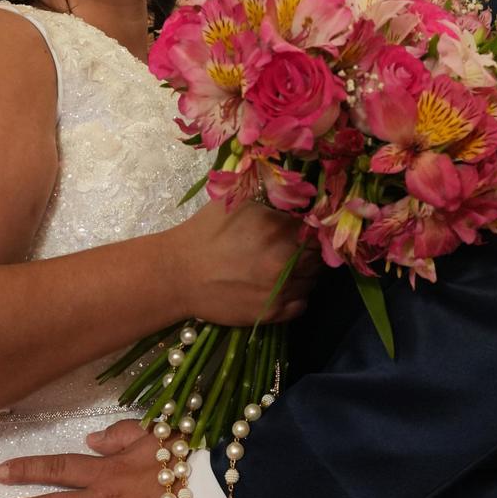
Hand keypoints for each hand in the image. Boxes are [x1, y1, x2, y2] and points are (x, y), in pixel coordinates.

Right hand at [167, 200, 317, 325]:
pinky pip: (303, 304)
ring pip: (313, 280)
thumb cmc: (204, 233)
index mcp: (279, 228)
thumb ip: (270, 193)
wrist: (177, 273)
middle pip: (319, 255)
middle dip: (310, 250)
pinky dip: (298, 295)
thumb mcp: (236, 200)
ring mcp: (281, 289)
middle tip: (293, 247)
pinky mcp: (273, 313)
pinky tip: (280, 286)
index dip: (314, 226)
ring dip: (305, 273)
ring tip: (284, 266)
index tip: (304, 227)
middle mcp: (286, 259)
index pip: (318, 226)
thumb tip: (299, 184)